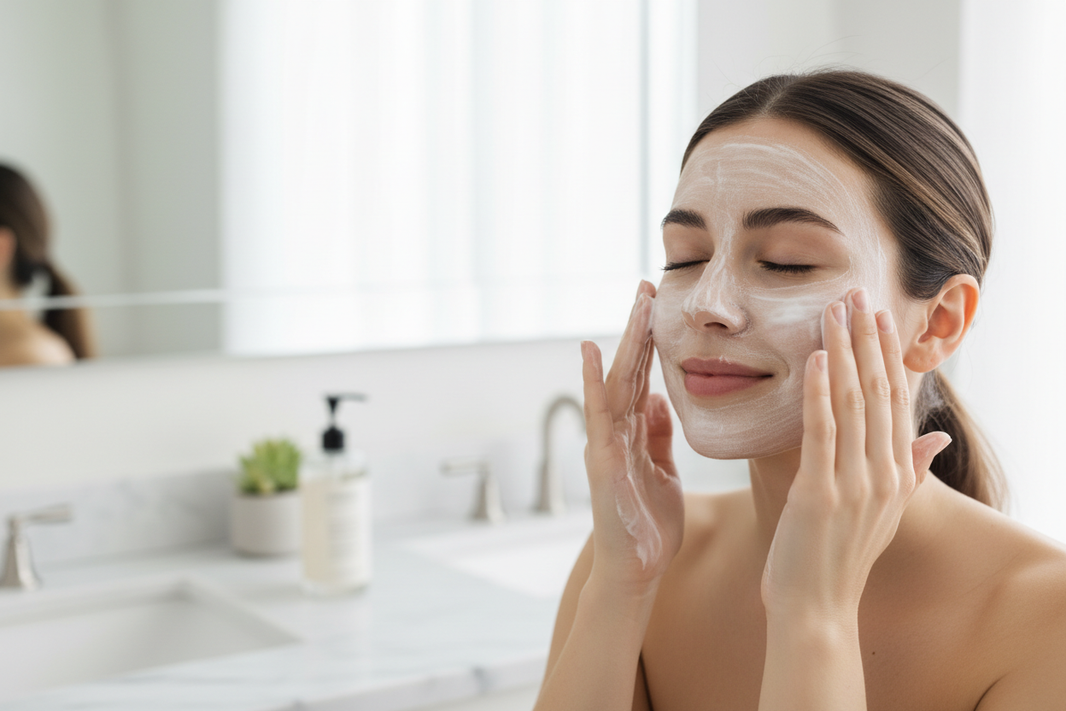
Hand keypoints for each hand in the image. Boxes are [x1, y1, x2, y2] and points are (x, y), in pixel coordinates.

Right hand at [581, 281, 684, 588]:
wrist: (635, 569)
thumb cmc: (650, 525)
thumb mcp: (663, 471)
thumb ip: (658, 435)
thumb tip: (659, 399)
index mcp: (636, 432)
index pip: (645, 376)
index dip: (652, 340)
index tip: (661, 303)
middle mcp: (618, 430)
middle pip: (630, 369)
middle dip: (639, 328)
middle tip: (648, 284)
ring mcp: (606, 442)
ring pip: (616, 381)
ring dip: (625, 341)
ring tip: (635, 303)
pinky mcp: (601, 459)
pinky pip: (598, 413)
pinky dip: (593, 381)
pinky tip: (591, 350)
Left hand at [761, 288, 951, 618]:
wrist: (816, 609)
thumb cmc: (840, 558)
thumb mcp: (886, 512)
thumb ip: (911, 469)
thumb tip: (938, 435)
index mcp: (896, 474)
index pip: (896, 400)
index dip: (887, 354)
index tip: (877, 315)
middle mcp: (882, 474)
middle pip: (879, 392)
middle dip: (867, 340)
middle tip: (856, 293)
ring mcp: (853, 484)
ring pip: (853, 404)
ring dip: (844, 352)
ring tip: (833, 310)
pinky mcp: (819, 494)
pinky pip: (821, 434)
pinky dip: (821, 394)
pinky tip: (818, 359)